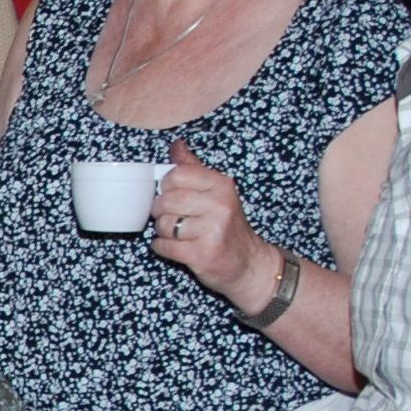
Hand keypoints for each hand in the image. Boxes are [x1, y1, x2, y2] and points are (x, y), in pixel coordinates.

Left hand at [148, 142, 274, 302]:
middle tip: (174, 218)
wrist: (249, 264)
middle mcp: (219, 205)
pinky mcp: (202, 254)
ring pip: (163, 225)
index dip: (166, 186)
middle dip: (162, 211)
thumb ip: (194, 168)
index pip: (176, 175)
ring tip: (180, 234)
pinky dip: (163, 248)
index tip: (172, 194)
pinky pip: (163, 246)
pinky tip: (177, 247)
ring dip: (164, 232)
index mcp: (221, 185)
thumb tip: (176, 145)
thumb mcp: (218, 193)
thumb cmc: (228, 227)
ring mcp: (211, 230)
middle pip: (166, 200)